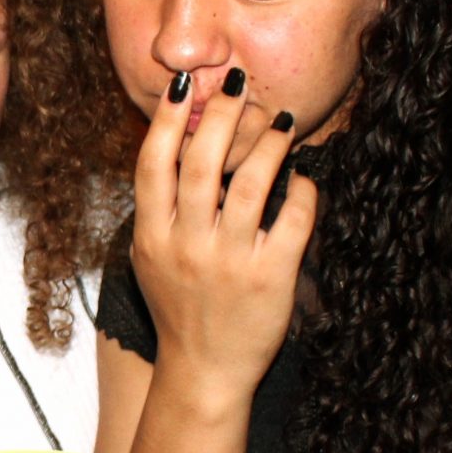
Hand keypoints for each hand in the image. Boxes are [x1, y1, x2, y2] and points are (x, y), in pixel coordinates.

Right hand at [131, 68, 318, 400]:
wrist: (205, 371)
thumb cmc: (179, 308)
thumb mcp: (150, 257)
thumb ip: (157, 208)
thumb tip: (169, 146)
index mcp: (153, 236)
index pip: (153, 164)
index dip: (165, 119)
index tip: (182, 85)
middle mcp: (187, 245)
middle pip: (201, 163)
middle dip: (220, 113)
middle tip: (237, 81)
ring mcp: (229, 262)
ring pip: (250, 184)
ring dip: (268, 144)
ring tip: (281, 121)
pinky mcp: (270, 278)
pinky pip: (292, 219)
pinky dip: (301, 189)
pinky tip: (302, 177)